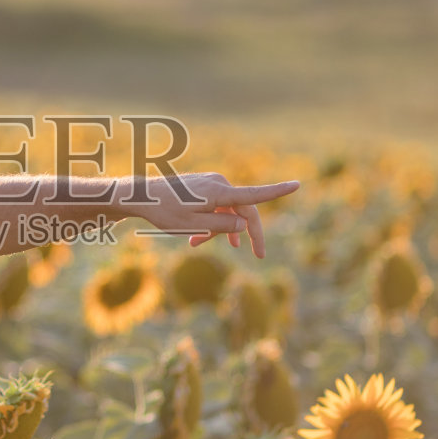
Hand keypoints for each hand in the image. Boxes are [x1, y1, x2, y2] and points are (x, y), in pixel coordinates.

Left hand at [127, 172, 298, 257]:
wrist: (141, 196)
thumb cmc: (165, 212)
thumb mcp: (194, 225)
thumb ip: (222, 226)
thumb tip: (244, 225)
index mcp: (219, 191)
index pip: (254, 193)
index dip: (277, 191)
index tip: (297, 184)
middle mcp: (219, 183)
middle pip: (244, 209)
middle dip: (247, 233)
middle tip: (258, 254)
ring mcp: (212, 184)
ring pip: (228, 210)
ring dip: (220, 230)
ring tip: (197, 245)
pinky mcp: (204, 187)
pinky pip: (217, 206)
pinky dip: (211, 222)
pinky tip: (197, 239)